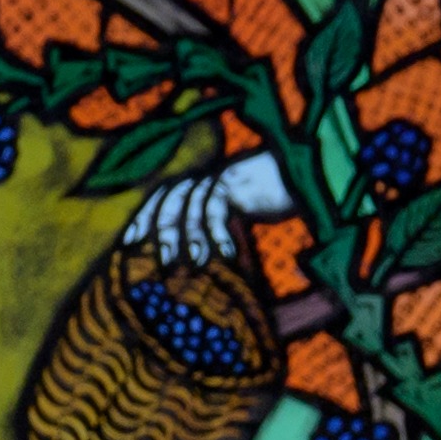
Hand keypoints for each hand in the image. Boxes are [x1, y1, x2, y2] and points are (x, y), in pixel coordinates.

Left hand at [124, 153, 287, 269]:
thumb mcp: (240, 212)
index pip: (162, 196)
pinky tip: (226, 255)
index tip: (129, 243)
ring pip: (191, 204)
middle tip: (161, 262)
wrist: (312, 174)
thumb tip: (195, 261)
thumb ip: (216, 227)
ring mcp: (223, 175)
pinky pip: (219, 206)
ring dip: (189, 236)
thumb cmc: (275, 197)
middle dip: (161, 230)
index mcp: (202, 183)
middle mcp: (207, 176)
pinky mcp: (241, 180)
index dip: (143, 216)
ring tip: (192, 265)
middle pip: (170, 198)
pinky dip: (219, 232)